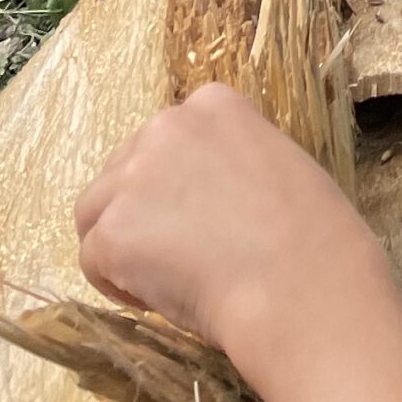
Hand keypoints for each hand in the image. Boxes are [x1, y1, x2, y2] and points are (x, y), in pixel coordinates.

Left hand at [77, 82, 382, 370]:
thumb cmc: (307, 232)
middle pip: (121, 172)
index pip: (163, 142)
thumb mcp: (275, 164)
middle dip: (140, 212)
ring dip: (121, 245)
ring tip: (167, 278)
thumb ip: (226, 163)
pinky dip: (118, 284)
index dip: (174, 185)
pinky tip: (162, 297)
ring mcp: (132, 177)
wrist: (297, 279)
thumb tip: (197, 198)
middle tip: (180, 254)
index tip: (199, 217)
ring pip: (96, 214)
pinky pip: (94, 260)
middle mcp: (166, 126)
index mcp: (213, 104)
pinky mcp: (111, 230)